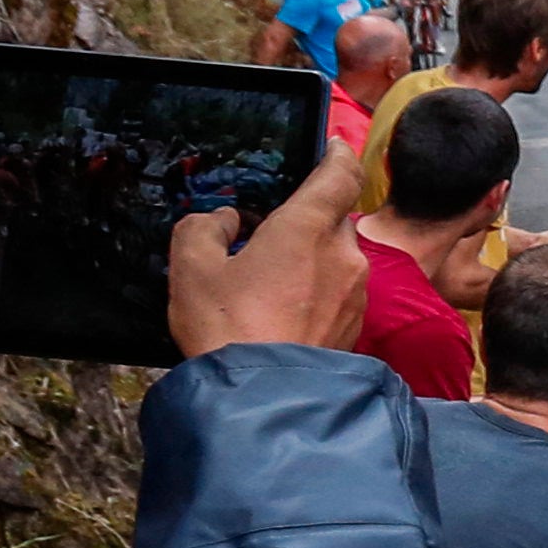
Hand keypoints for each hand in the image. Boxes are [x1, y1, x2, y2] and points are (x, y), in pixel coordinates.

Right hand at [170, 141, 368, 355]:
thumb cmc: (227, 329)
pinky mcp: (356, 326)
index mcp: (307, 227)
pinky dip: (318, 293)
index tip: (331, 146)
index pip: (341, 172)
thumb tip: (224, 221)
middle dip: (306, 223)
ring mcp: (356, 293)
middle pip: (333, 219)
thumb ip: (203, 229)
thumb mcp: (191, 268)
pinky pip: (340, 294)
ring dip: (312, 261)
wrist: (262, 401)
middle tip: (270, 236)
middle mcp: (343, 254)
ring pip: (338, 259)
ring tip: (270, 283)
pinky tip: (284, 313)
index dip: (337, 154)